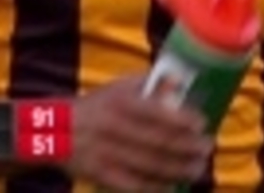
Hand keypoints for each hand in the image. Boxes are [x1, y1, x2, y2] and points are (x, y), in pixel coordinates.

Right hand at [64, 75, 212, 191]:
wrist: (56, 131)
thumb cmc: (97, 106)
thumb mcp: (119, 87)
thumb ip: (151, 82)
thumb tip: (182, 81)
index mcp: (120, 104)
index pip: (158, 113)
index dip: (183, 120)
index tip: (201, 123)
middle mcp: (115, 129)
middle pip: (159, 142)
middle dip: (188, 146)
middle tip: (207, 147)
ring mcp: (109, 155)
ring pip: (151, 165)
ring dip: (179, 168)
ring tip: (198, 168)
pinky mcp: (103, 176)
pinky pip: (135, 185)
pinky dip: (157, 187)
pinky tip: (173, 185)